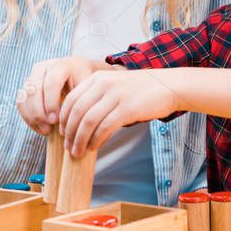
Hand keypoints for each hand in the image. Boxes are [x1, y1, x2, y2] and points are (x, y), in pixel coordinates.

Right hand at [18, 57, 110, 135]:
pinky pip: (21, 102)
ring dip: (32, 116)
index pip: (51, 82)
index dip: (51, 102)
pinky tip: (38, 128)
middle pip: (34, 88)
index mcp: (62, 65)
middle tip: (48, 129)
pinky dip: (27, 116)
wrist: (78, 73)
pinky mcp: (27, 85)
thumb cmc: (85, 83)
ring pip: (25, 95)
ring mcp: (33, 75)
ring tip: (44, 131)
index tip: (55, 121)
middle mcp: (45, 67)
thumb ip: (81, 99)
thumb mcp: (88, 88)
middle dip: (39, 112)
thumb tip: (75, 122)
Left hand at [60, 69, 176, 156]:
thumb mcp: (114, 86)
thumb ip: (97, 97)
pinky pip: (105, 127)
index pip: (71, 99)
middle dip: (69, 133)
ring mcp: (116, 96)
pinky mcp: (127, 108)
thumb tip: (78, 122)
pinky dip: (96, 140)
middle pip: (77, 112)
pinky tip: (94, 147)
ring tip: (77, 152)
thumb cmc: (140, 90)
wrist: (168, 86)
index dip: (63, 119)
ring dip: (80, 140)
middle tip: (68, 148)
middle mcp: (104, 84)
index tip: (62, 133)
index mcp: (97, 78)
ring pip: (88, 121)